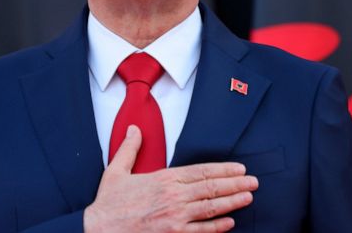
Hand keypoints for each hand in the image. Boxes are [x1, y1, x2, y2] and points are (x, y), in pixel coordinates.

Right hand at [83, 125, 257, 231]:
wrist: (99, 230)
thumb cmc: (108, 205)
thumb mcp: (116, 171)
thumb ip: (130, 148)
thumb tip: (134, 129)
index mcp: (163, 179)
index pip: (201, 171)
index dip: (223, 170)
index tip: (238, 168)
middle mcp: (172, 197)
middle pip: (211, 188)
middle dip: (235, 184)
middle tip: (253, 181)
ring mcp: (174, 217)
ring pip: (210, 208)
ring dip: (232, 202)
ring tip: (248, 197)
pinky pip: (200, 231)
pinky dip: (217, 226)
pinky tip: (230, 222)